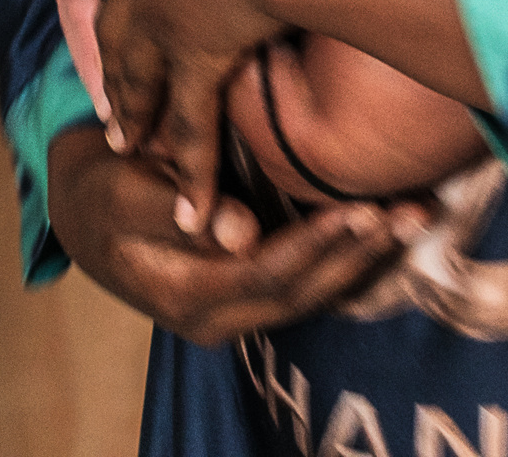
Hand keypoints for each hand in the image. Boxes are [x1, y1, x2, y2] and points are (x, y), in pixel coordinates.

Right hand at [50, 127, 412, 345]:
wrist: (87, 212)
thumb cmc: (102, 191)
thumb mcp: (122, 192)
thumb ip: (174, 209)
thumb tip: (239, 234)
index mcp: (185, 297)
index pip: (265, 276)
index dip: (315, 246)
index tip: (361, 211)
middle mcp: (219, 317)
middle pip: (303, 293)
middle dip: (362, 255)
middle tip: (412, 214)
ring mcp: (239, 309)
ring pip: (316, 291)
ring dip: (371, 257)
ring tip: (420, 216)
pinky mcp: (254, 289)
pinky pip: (312, 279)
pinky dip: (354, 254)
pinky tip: (393, 226)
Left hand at [94, 0, 307, 223]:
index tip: (125, 1)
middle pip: (123, 35)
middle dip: (117, 67)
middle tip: (109, 101)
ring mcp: (167, 33)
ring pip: (144, 86)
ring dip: (138, 119)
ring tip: (132, 150)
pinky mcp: (197, 68)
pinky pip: (192, 129)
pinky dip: (191, 173)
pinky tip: (191, 214)